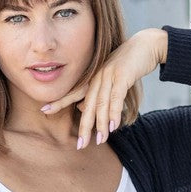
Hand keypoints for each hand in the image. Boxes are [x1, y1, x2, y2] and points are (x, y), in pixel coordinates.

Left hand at [40, 27, 167, 149]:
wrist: (146, 45)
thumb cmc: (127, 66)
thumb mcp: (109, 81)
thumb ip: (96, 95)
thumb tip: (81, 109)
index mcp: (92, 79)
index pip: (73, 93)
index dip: (59, 102)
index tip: (44, 111)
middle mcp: (97, 77)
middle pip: (87, 105)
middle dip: (84, 127)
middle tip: (80, 145)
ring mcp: (109, 75)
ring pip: (101, 103)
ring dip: (101, 124)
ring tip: (99, 141)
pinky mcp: (123, 74)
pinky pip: (116, 97)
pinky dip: (114, 112)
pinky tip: (114, 126)